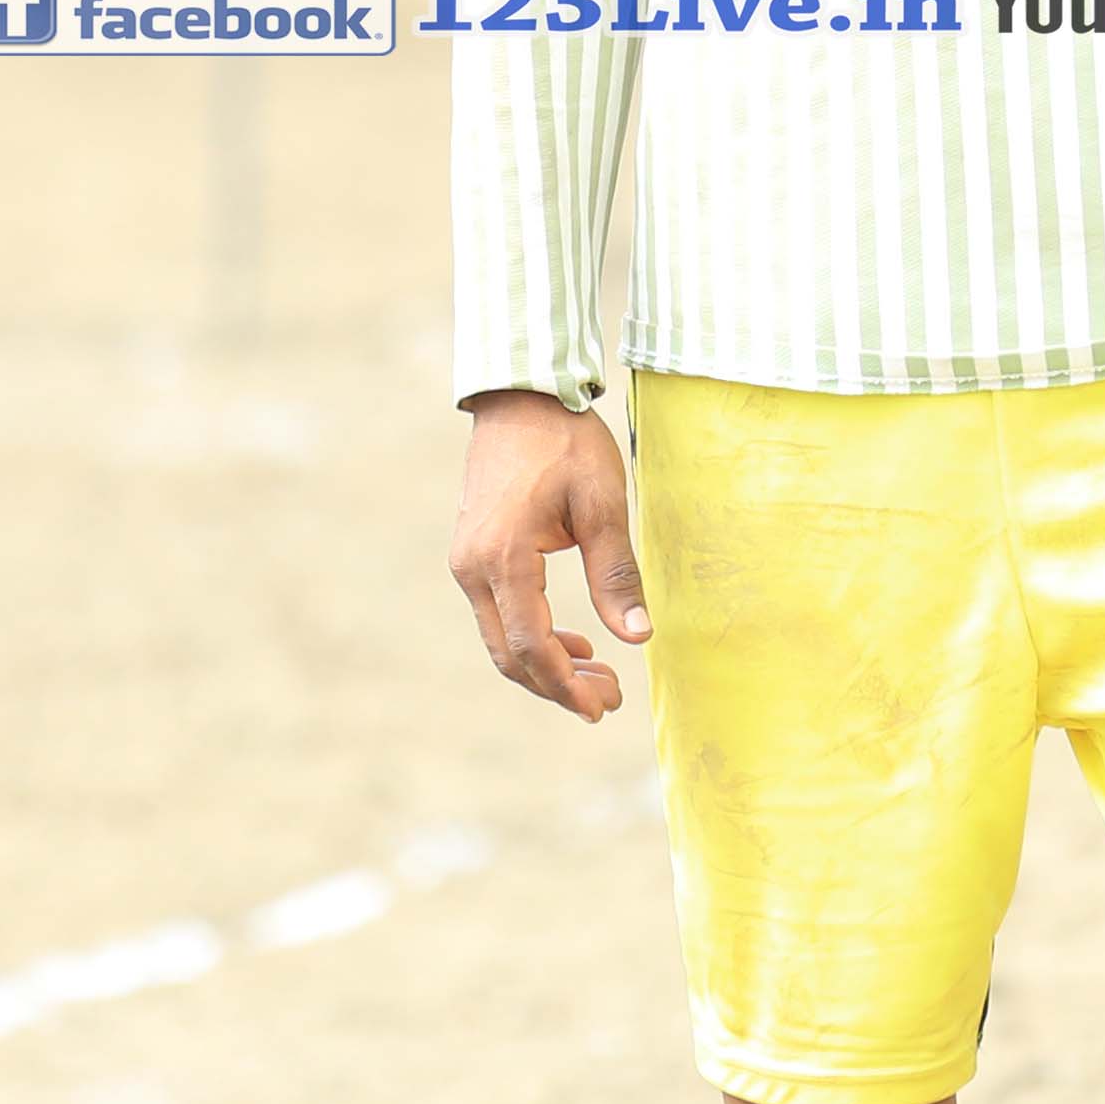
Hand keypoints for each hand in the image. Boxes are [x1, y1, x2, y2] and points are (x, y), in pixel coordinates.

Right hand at [450, 391, 647, 720]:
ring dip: (545, 665)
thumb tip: (637, 637)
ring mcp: (466, 562)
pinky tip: (570, 641)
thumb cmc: (565, 443)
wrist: (520, 397)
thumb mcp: (602, 504)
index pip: (531, 646)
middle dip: (558, 686)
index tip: (603, 706)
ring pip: (501, 639)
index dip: (566, 685)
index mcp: (503, 558)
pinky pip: (498, 614)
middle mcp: (473, 568)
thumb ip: (615, 574)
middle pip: (509, 655)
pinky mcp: (472, 554)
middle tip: (608, 700)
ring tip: (597, 676)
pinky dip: (531, 638)